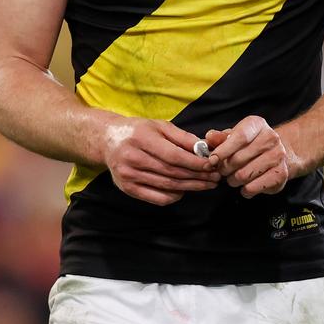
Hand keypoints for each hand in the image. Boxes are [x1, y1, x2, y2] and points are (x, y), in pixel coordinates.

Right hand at [104, 118, 220, 205]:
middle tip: (215, 177)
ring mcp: (128, 176)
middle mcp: (132, 158)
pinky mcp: (127, 188)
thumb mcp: (159, 125)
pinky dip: (174, 196)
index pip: (173, 156)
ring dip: (190, 187)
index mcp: (141, 139)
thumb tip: (204, 148)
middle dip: (197, 176)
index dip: (195, 163)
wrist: (108, 140)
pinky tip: (185, 190)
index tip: (212, 165)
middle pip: (172, 172)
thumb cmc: (138, 131)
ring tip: (207, 184)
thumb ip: (182, 137)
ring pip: (166, 186)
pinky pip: (156, 198)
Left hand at [205, 115, 288, 197]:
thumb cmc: (250, 144)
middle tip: (222, 170)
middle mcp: (271, 138)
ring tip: (233, 177)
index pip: (239, 137)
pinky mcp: (281, 174)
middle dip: (225, 168)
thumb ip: (220, 137)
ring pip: (244, 175)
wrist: (276, 153)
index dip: (223, 150)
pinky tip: (245, 185)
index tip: (212, 160)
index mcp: (257, 124)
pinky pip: (253, 187)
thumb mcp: (234, 136)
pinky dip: (244, 190)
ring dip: (233, 180)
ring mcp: (278, 156)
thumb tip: (209, 137)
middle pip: (239, 158)